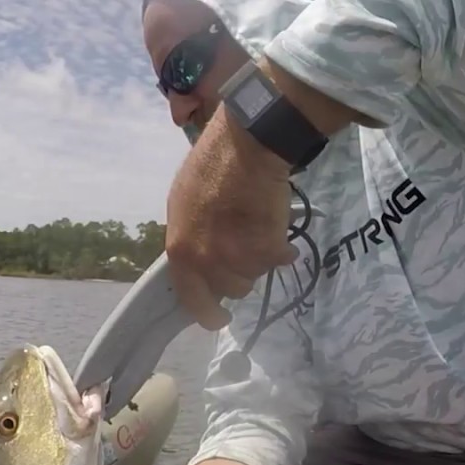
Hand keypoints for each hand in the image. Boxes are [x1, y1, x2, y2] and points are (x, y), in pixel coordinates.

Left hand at [165, 104, 297, 330]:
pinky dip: (282, 248)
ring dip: (260, 259)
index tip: (219, 318)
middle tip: (245, 249)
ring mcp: (240, 257)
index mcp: (182, 250)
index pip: (192, 298)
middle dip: (239, 273)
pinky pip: (279, 260)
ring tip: (261, 231)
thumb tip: (204, 260)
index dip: (207, 313)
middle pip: (231, 288)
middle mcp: (209, 261)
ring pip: (255, 275)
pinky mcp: (268, 250)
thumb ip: (192, 238)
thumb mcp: (184, 204)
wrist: (247, 146)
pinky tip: (278, 229)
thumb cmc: (211, 165)